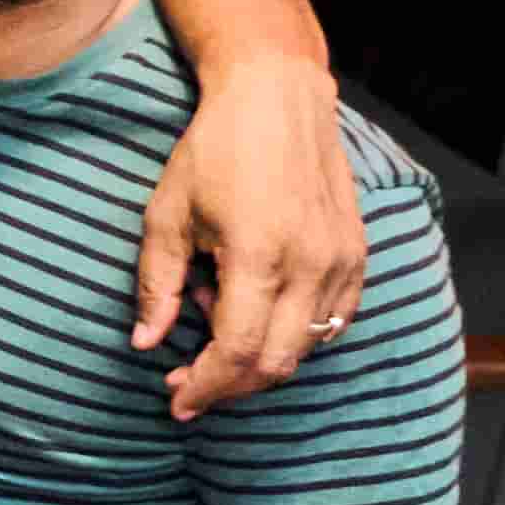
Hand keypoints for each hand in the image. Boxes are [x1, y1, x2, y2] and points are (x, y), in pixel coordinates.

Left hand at [139, 51, 368, 419]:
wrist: (277, 101)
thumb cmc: (213, 153)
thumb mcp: (166, 217)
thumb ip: (157, 287)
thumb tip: (145, 343)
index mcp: (259, 258)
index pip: (236, 353)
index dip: (205, 388)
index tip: (177, 403)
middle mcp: (311, 266)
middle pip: (276, 362)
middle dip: (229, 384)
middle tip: (188, 380)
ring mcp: (342, 261)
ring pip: (307, 346)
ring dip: (258, 354)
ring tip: (214, 313)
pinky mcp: (358, 254)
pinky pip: (335, 320)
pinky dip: (296, 333)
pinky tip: (257, 306)